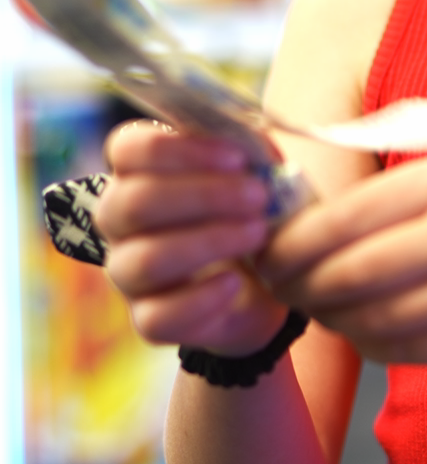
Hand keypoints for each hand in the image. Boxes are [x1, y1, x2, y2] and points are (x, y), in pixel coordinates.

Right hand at [95, 122, 290, 355]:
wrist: (268, 283)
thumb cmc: (251, 214)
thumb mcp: (258, 175)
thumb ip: (250, 152)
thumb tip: (250, 143)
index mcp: (138, 175)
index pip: (127, 149)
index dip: (179, 148)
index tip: (238, 158)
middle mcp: (121, 223)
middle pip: (133, 202)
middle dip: (203, 195)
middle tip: (258, 196)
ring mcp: (129, 273)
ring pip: (144, 260)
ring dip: (208, 242)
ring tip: (258, 234)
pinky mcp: (149, 319)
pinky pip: (158, 316)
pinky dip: (202, 298)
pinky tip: (235, 283)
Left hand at [259, 157, 426, 364]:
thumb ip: (377, 203)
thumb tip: (286, 227)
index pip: (341, 220)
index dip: (290, 246)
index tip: (265, 257)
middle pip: (350, 274)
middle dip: (302, 288)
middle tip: (281, 291)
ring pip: (373, 318)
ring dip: (331, 320)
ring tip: (317, 311)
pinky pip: (402, 350)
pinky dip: (367, 343)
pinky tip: (358, 330)